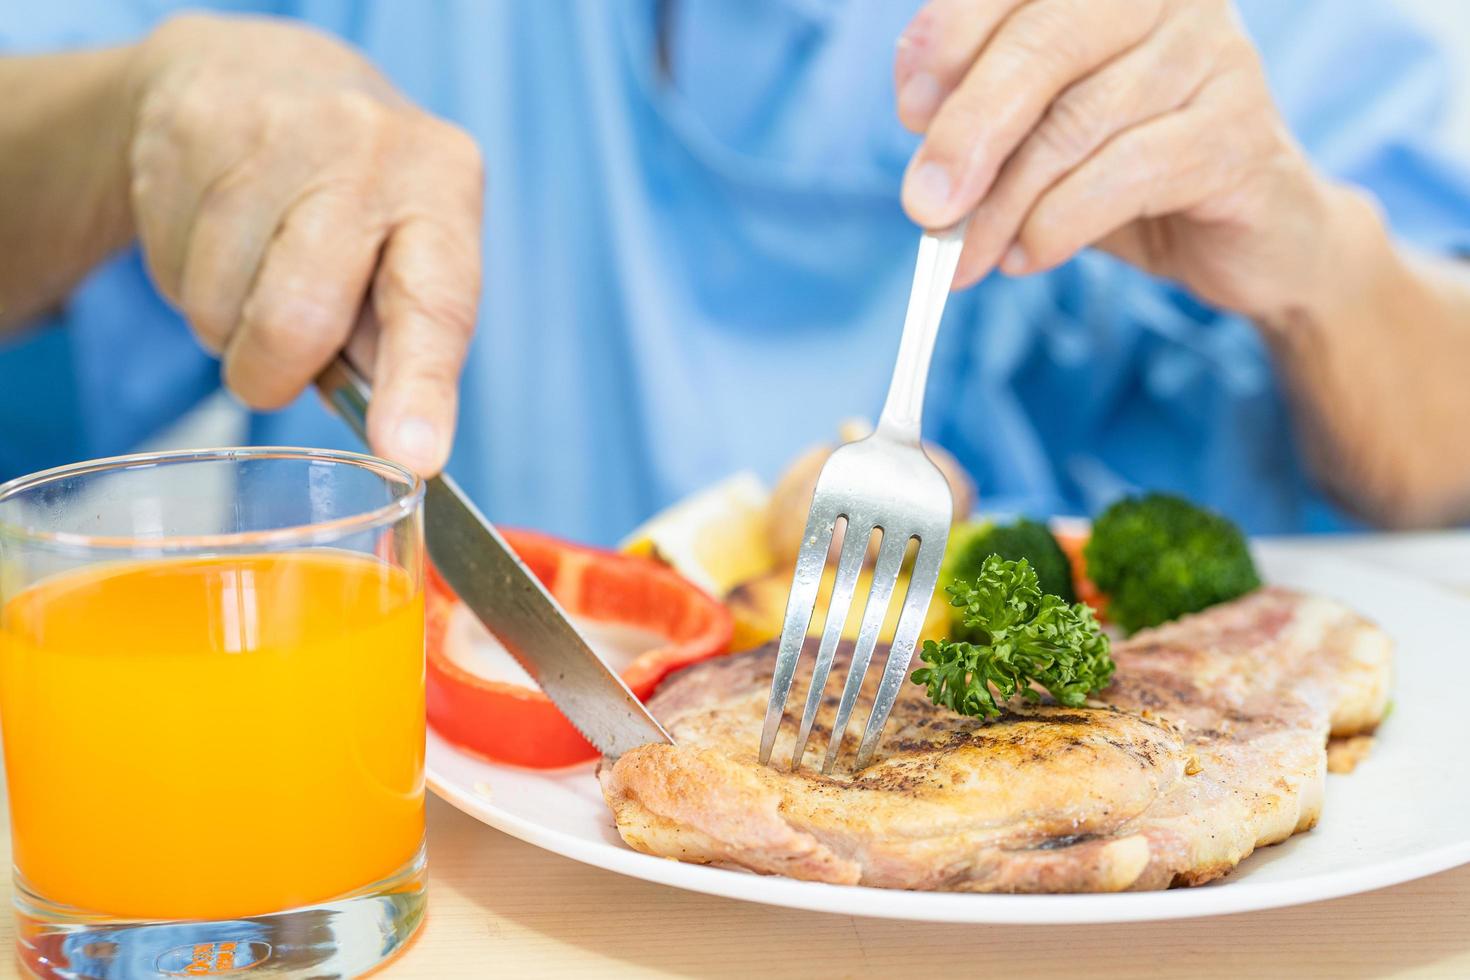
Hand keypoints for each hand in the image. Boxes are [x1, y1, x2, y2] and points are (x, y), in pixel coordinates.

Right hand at [127, 14, 482, 473]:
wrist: (257, 76)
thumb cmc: (355, 201)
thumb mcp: (409, 250)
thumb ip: (406, 341)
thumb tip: (397, 440)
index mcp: (442, 185)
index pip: (434, 303)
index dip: (420, 387)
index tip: (411, 453)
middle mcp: (369, 148)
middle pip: (298, 318)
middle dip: (273, 373)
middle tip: (274, 367)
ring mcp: (276, 131)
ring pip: (220, 306)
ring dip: (225, 328)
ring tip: (254, 274)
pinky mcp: (190, 127)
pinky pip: (169, 266)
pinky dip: (186, 283)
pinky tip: (214, 236)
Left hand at [896, 0, 1342, 319]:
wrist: (1246, 238)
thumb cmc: (1124, 170)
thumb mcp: (1037, 134)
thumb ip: (983, 114)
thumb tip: (919, 119)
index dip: (949, 37)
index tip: (908, 109)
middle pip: (1043, 44)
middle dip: (968, 131)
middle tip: (923, 205)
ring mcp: (1216, 57)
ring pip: (1076, 123)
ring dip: (1003, 206)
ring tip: (967, 257)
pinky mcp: (1241, 134)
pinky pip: (1125, 176)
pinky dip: (1059, 225)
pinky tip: (1028, 255)